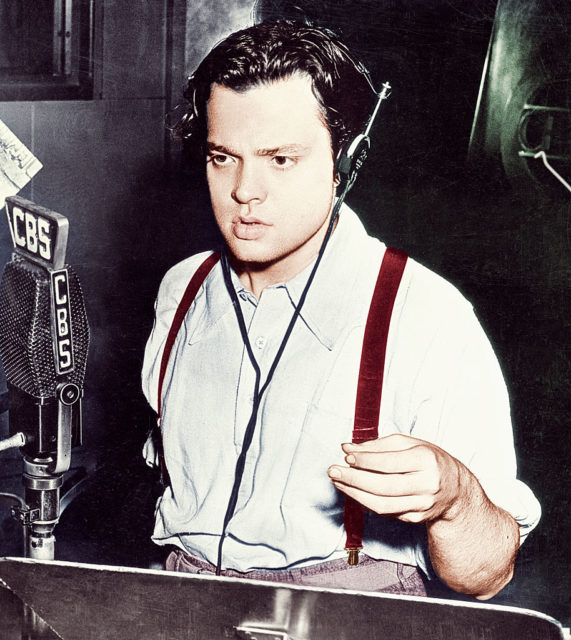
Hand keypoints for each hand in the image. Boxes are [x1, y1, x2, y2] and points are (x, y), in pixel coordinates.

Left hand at [328, 433, 465, 523]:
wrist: (455, 489)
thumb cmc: (428, 460)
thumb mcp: (409, 444)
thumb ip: (378, 445)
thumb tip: (348, 448)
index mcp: (427, 460)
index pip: (389, 462)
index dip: (365, 461)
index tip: (347, 456)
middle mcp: (427, 484)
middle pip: (383, 486)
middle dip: (354, 479)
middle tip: (333, 471)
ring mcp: (422, 505)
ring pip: (382, 504)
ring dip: (355, 494)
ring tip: (338, 482)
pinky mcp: (416, 519)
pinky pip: (385, 513)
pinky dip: (365, 502)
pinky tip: (353, 492)